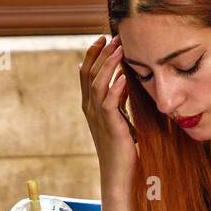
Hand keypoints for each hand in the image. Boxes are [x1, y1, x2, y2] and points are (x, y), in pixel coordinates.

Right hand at [79, 34, 137, 185]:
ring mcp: (98, 118)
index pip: (86, 73)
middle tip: (112, 36)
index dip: (93, 54)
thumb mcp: (120, 117)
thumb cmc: (122, 147)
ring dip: (108, 66)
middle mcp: (90, 109)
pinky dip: (115, 89)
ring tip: (119, 50)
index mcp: (91, 105)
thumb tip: (124, 79)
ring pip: (97, 85)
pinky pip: (109, 104)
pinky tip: (123, 78)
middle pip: (89, 74)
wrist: (119, 174)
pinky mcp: (111, 127)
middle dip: (100, 53)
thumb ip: (119, 99)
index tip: (103, 38)